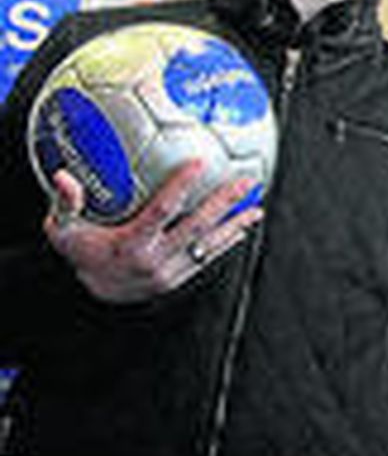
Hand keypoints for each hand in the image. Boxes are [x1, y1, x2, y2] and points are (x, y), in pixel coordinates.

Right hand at [42, 162, 263, 302]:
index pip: (162, 211)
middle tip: (245, 182)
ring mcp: (171, 272)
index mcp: (132, 245)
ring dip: (235, 226)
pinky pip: (207, 259)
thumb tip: (64, 176)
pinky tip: (241, 228)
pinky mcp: (179, 278)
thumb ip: (66, 203)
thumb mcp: (63, 230)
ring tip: (256, 208)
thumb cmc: (79, 252)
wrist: (94, 292)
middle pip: (198, 227)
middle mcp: (156, 260)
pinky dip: (225, 242)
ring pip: (210, 246)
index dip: (181, 186)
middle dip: (224, 203)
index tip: (200, 163)